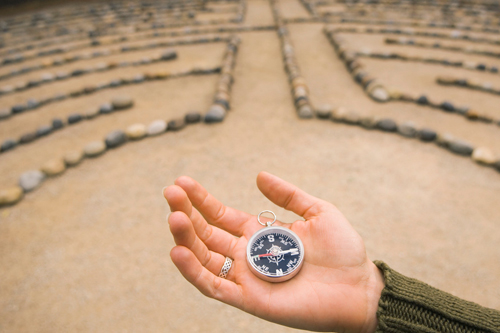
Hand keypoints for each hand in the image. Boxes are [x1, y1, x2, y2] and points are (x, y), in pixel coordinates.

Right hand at [163, 172, 383, 332]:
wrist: (360, 287)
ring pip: (204, 258)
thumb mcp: (317, 212)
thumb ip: (287, 195)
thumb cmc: (343, 251)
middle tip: (170, 193)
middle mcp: (247, 254)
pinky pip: (213, 286)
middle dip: (187, 213)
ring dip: (186, 239)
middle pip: (207, 233)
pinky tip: (178, 252)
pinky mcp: (249, 298)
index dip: (201, 199)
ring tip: (174, 217)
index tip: (182, 181)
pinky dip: (192, 272)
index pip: (221, 215)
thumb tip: (258, 175)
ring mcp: (246, 277)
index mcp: (260, 233)